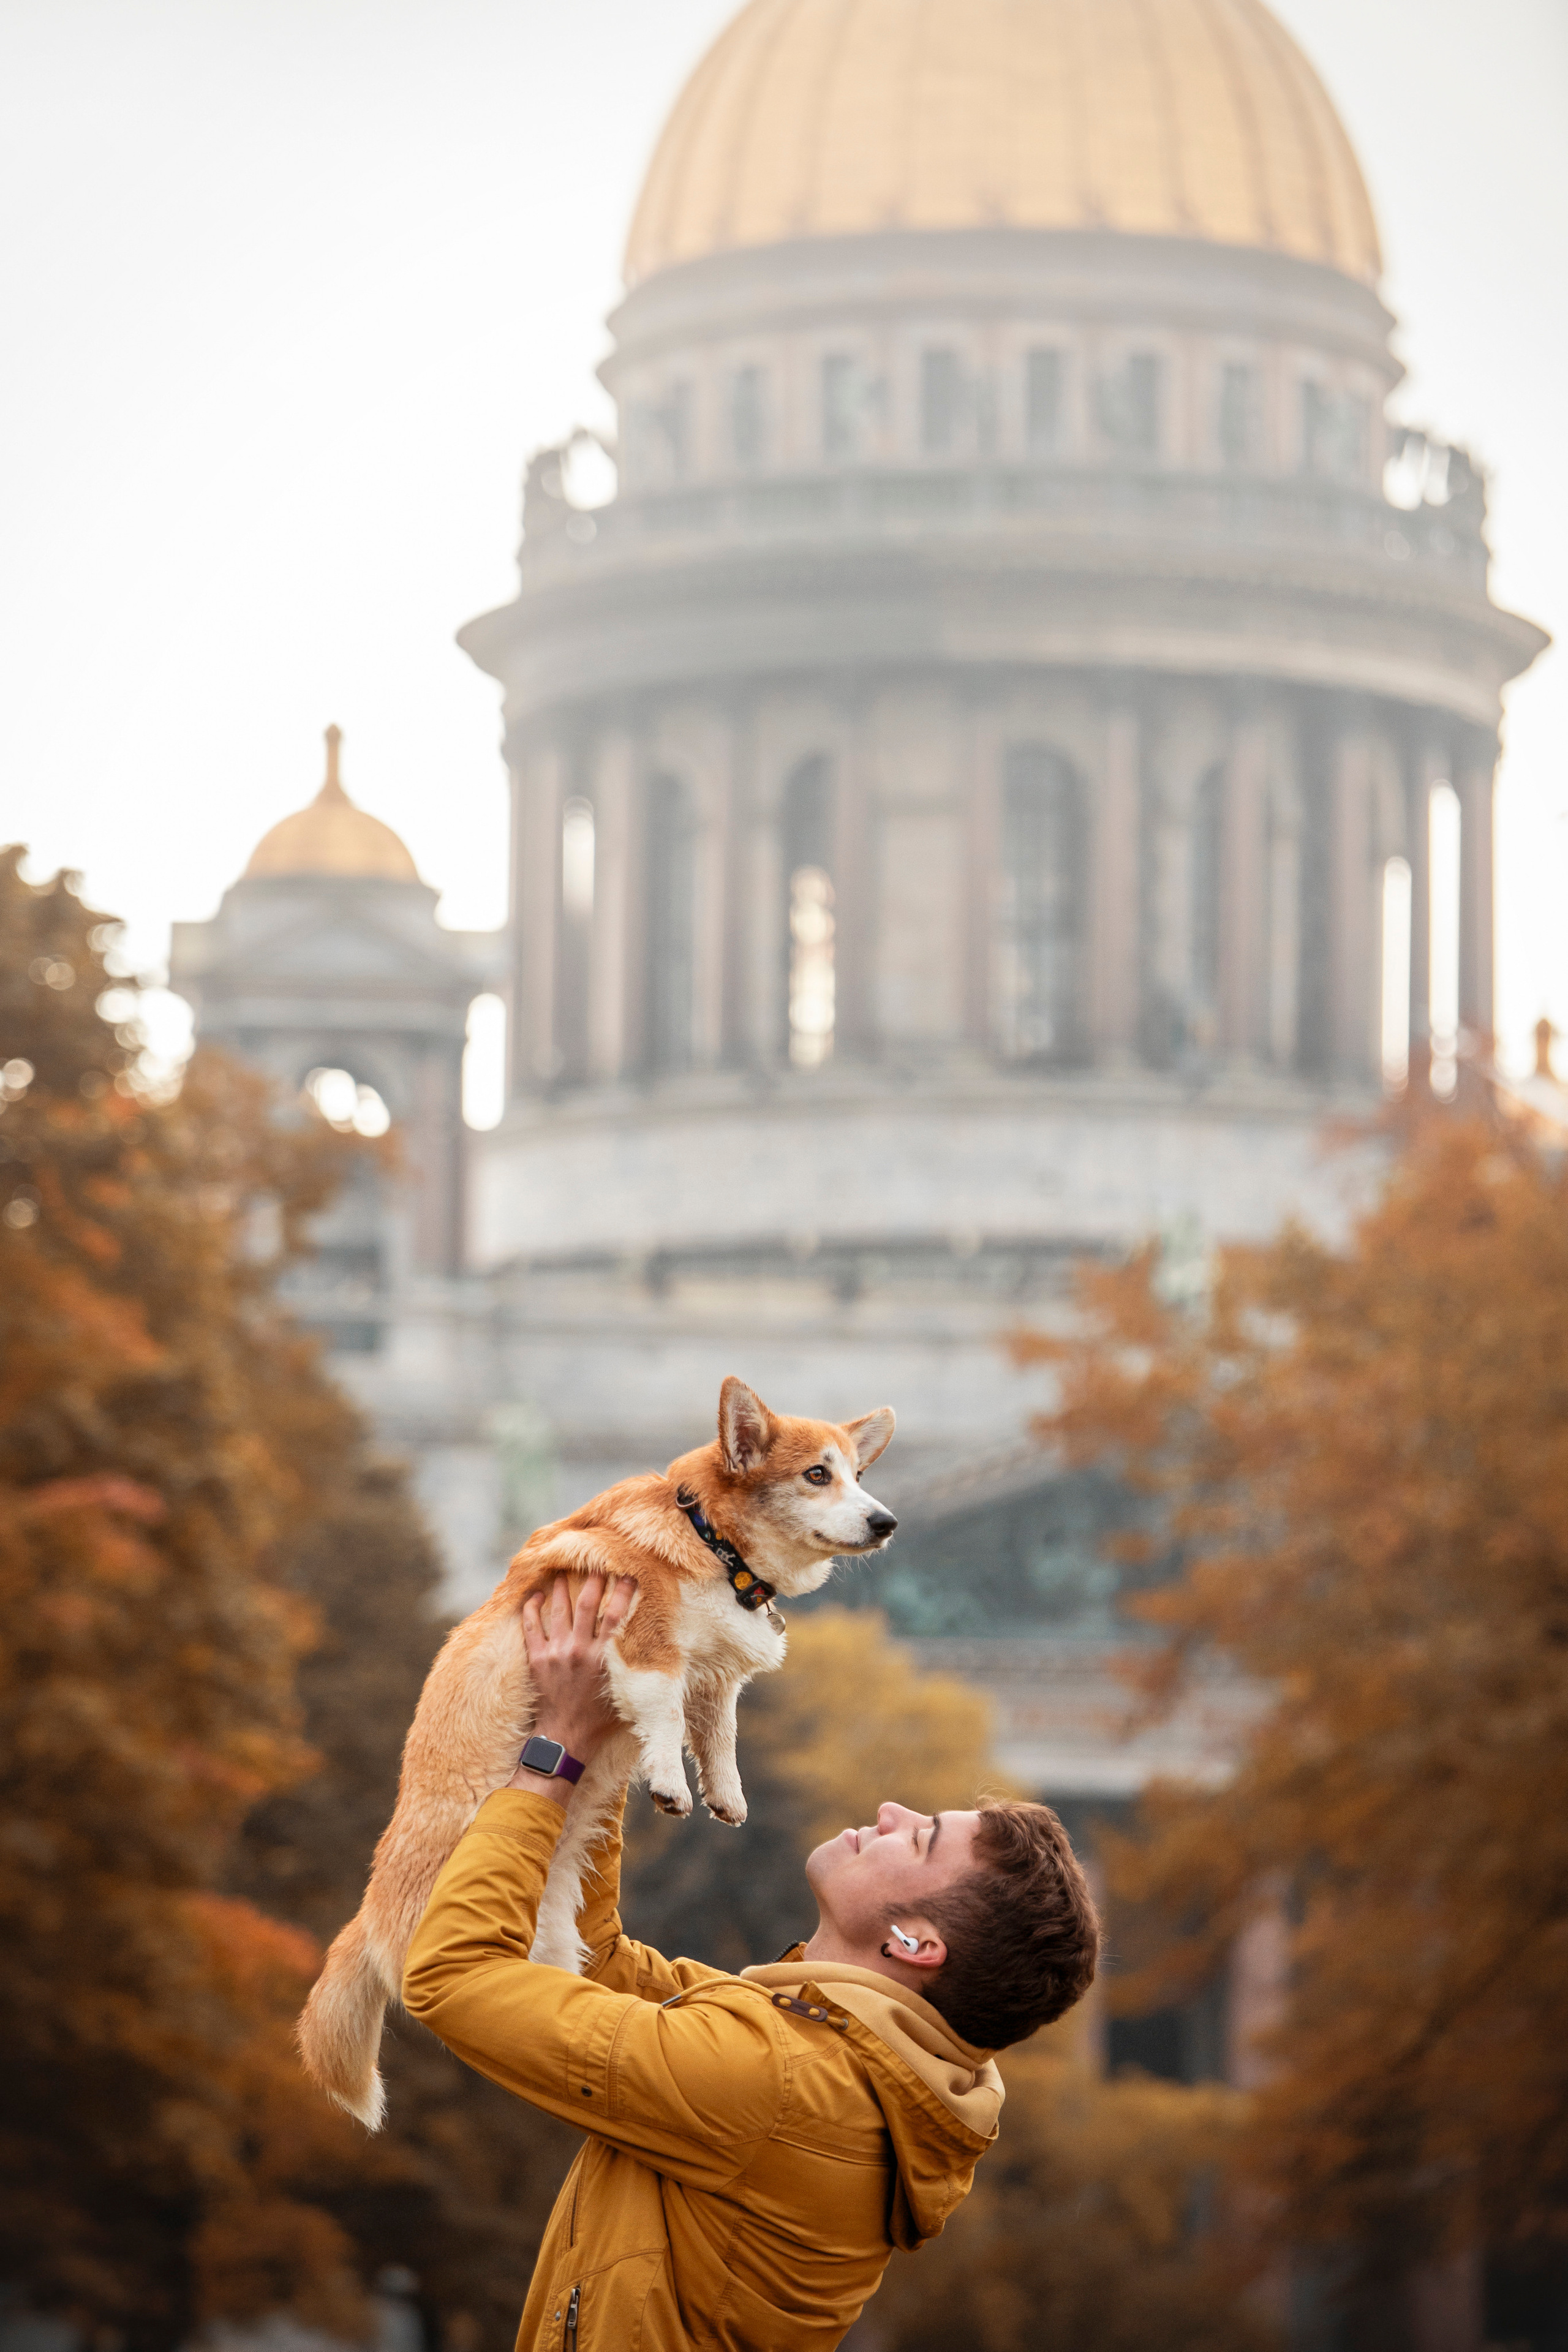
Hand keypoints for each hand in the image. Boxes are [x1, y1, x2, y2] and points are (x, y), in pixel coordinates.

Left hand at [509, 1573, 637, 1800]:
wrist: (566, 1737)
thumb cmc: (600, 1717)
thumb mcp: (624, 1691)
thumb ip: (634, 1667)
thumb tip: (656, 1647)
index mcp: (604, 1658)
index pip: (617, 1615)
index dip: (624, 1591)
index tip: (628, 1574)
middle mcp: (580, 1651)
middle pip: (587, 1604)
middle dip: (593, 1579)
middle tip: (596, 1562)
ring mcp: (556, 1653)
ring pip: (559, 1609)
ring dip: (563, 1587)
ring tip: (564, 1571)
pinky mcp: (537, 1659)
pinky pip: (531, 1626)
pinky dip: (532, 1608)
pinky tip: (535, 1594)